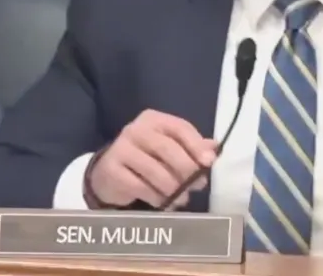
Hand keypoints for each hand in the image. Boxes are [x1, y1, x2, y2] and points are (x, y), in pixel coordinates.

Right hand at [88, 109, 217, 208]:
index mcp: (154, 120)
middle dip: (187, 169)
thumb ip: (192, 147)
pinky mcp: (112, 170)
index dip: (196, 145)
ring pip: (155, 171)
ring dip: (173, 188)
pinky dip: (157, 198)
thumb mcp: (169, 147)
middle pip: (168, 149)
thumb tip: (214, 149)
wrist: (108, 173)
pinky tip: (163, 202)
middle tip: (197, 185)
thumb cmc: (146, 158)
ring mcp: (121, 149)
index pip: (180, 128)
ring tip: (182, 199)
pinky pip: (141, 187)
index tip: (208, 163)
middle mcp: (136, 130)